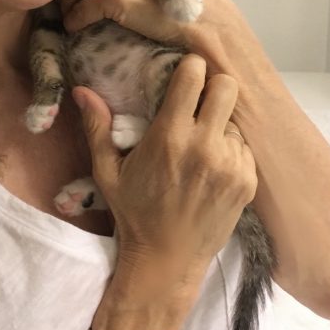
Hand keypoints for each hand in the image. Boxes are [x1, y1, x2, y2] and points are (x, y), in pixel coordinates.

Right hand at [73, 54, 256, 289]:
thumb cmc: (134, 213)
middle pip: (227, 86)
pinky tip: (212, 168)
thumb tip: (82, 89)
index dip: (190, 69)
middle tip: (199, 101)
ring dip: (221, 124)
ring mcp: (231, 165)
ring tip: (202, 145)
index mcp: (169, 137)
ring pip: (236, 119)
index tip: (183, 75)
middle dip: (214, 87)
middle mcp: (204, 147)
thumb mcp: (108, 171)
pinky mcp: (247, 182)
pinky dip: (231, 150)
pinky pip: (245, 148)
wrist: (167, 261)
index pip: (194, 76)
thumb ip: (98, 127)